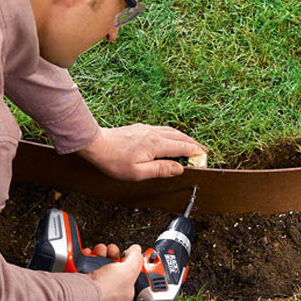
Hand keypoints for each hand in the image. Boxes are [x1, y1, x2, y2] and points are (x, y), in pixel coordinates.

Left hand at [77, 124, 206, 180]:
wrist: (96, 144)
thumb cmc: (114, 161)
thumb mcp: (138, 172)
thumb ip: (161, 169)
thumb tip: (179, 168)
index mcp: (156, 144)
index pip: (182, 147)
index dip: (195, 152)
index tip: (204, 156)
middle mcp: (154, 133)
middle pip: (179, 136)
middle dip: (192, 143)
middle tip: (202, 150)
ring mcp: (146, 129)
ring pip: (171, 131)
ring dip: (183, 137)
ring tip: (190, 143)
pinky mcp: (140, 128)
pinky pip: (162, 129)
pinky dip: (172, 134)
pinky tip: (170, 137)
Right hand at [86, 244, 142, 300]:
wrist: (82, 290)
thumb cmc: (107, 288)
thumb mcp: (130, 269)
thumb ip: (136, 257)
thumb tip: (136, 250)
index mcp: (126, 298)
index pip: (132, 278)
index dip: (131, 265)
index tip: (129, 257)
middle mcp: (111, 295)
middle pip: (116, 269)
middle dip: (113, 255)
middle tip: (112, 251)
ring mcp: (97, 289)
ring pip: (102, 265)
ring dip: (101, 253)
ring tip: (100, 250)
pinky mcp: (85, 282)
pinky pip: (89, 265)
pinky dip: (89, 257)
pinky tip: (90, 254)